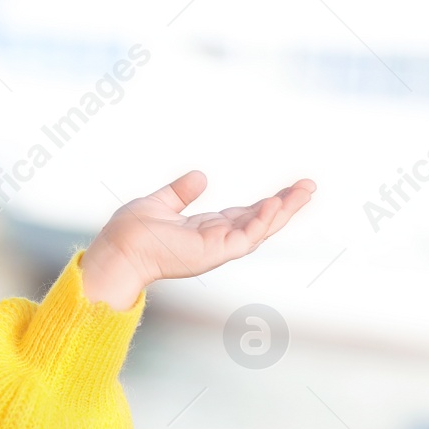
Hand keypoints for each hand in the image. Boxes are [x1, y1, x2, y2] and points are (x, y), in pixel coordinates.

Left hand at [82, 171, 316, 308]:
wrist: (118, 247)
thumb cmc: (132, 230)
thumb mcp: (160, 203)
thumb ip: (180, 192)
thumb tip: (201, 176)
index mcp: (206, 228)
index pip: (245, 214)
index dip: (267, 202)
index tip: (289, 189)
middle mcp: (216, 239)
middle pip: (260, 221)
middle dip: (286, 205)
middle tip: (310, 186)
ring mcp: (217, 248)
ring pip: (260, 230)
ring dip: (283, 211)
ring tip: (305, 191)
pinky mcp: (213, 252)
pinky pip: (245, 238)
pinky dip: (260, 222)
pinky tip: (274, 204)